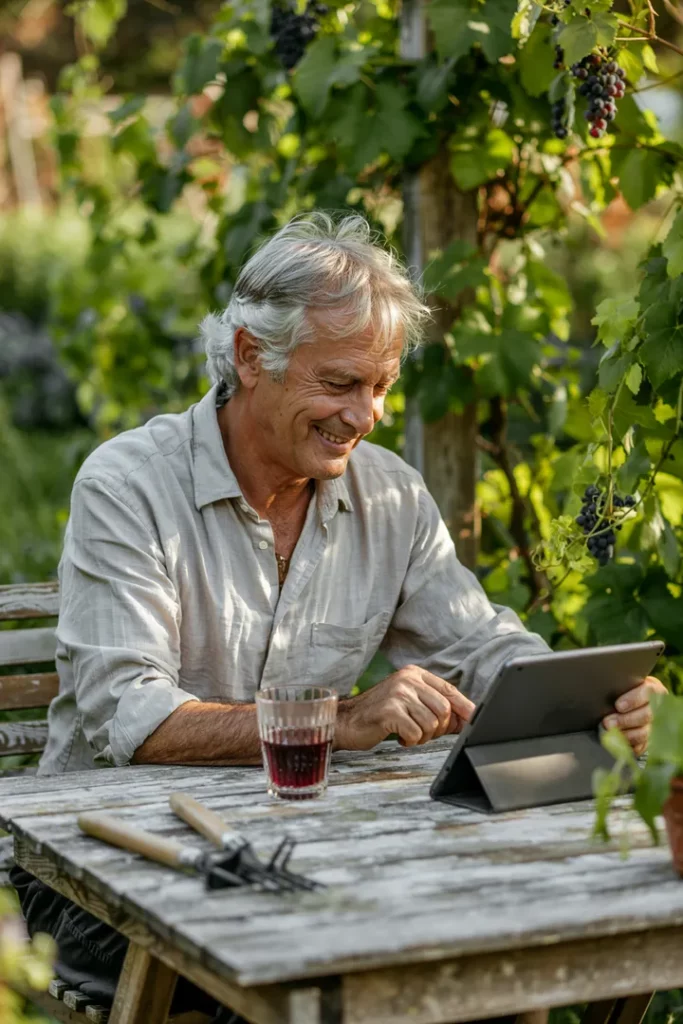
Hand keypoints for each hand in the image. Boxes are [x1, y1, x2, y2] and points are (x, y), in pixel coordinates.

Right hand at [335, 665, 474, 750]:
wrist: (347, 721)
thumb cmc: (381, 714)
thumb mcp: (409, 703)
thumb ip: (435, 708)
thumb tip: (466, 719)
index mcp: (414, 674)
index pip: (448, 690)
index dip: (464, 706)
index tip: (475, 718)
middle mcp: (407, 680)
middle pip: (444, 709)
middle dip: (439, 728)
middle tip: (423, 733)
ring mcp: (398, 694)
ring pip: (432, 723)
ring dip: (423, 736)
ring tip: (409, 733)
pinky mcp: (390, 711)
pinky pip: (416, 733)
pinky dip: (411, 740)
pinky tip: (400, 737)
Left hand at [602, 676, 666, 755]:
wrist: (615, 706)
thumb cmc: (616, 691)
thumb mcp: (618, 685)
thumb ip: (616, 686)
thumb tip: (601, 691)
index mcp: (652, 689)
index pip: (648, 692)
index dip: (634, 700)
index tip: (618, 706)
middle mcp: (655, 707)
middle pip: (645, 715)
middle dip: (625, 720)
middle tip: (607, 723)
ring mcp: (652, 725)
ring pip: (643, 733)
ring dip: (624, 735)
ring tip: (608, 734)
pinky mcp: (646, 741)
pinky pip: (640, 747)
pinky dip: (628, 747)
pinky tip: (617, 745)